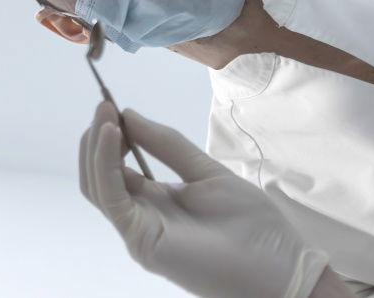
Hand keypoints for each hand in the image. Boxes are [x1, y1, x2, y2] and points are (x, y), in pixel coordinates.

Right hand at [80, 103, 328, 297]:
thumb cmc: (251, 224)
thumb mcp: (206, 172)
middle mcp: (140, 214)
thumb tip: (128, 114)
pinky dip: (105, 164)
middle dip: (97, 137)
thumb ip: (167, 145)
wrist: (277, 267)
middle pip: (98, 174)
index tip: (113, 106)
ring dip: (96, 146)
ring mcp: (137, 228)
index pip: (117, 166)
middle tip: (104, 106)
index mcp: (155, 199)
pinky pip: (111, 197)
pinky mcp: (139, 238)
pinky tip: (113, 136)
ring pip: (97, 184)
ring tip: (105, 113)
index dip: (111, 135)